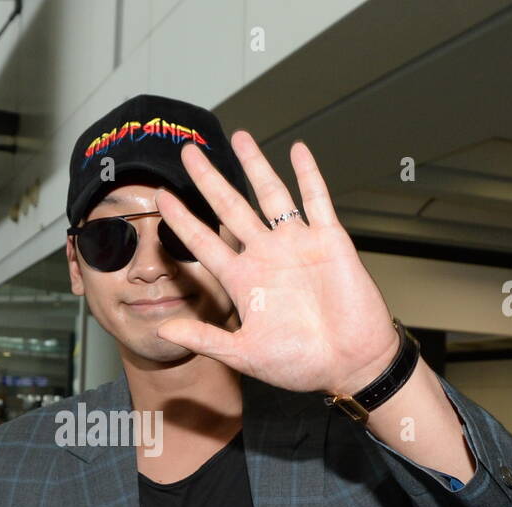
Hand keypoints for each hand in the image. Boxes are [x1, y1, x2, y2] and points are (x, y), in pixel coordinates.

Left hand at [152, 130, 397, 395]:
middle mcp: (267, 256)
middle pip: (231, 207)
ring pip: (271, 194)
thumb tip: (163, 332)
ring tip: (238, 136)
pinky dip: (309, 175)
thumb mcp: (244, 354)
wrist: (350, 363)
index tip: (161, 198)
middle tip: (188, 152)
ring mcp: (297, 245)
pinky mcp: (329, 240)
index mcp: (244, 280)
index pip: (205, 242)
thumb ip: (205, 338)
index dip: (182, 220)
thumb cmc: (301, 364)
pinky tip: (297, 151)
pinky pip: (317, 201)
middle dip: (209, 179)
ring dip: (255, 165)